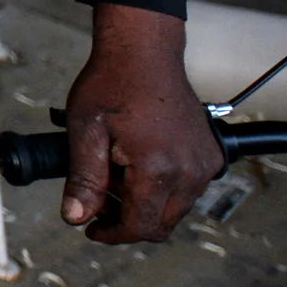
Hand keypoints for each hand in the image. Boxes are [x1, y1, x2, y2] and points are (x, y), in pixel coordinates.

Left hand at [61, 3, 223, 241]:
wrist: (144, 52)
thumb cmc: (112, 83)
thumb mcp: (85, 130)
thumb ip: (83, 178)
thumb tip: (74, 218)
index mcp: (158, 168)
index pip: (141, 226)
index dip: (113, 234)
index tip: (91, 228)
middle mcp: (190, 172)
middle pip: (161, 224)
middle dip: (127, 222)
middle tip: (97, 202)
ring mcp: (205, 164)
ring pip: (175, 209)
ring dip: (145, 205)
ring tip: (114, 176)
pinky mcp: (211, 155)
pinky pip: (188, 189)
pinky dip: (164, 189)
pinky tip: (137, 165)